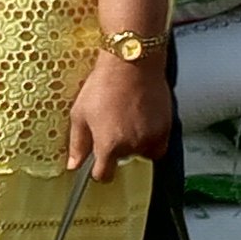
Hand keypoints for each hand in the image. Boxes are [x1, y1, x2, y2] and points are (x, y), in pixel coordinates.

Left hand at [65, 44, 170, 178]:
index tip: (97, 163)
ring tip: (127, 120)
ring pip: (142, 153)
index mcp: (109, 145)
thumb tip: (74, 164)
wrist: (132, 63)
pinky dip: (151, 139)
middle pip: (122, 161)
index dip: (99, 171)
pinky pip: (158, 145)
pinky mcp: (166, 128)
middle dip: (116, 149)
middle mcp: (132, 146)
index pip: (104, 175)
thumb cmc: (103, 85)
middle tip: (112, 125)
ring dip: (135, 144)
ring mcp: (152, 138)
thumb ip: (78, 143)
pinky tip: (142, 121)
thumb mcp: (80, 113)